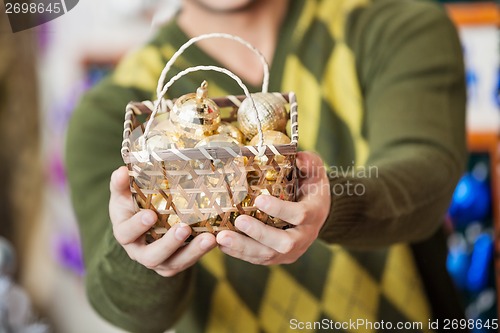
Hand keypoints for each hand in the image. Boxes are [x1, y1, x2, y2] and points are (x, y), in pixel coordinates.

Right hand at [109, 166, 216, 276]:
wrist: (143, 222)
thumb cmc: (132, 204)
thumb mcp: (123, 194)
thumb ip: (121, 183)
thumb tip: (122, 171)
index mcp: (125, 233)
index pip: (126, 233)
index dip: (137, 226)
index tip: (151, 215)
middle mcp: (139, 252)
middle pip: (152, 256)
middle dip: (169, 244)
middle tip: (184, 228)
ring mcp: (158, 261)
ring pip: (174, 263)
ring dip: (193, 252)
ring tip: (209, 238)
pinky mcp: (174, 263)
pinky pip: (188, 261)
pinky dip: (202, 252)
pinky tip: (216, 239)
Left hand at [215, 151, 330, 264]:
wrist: (316, 212)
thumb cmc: (311, 187)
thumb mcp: (315, 172)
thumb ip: (310, 163)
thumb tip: (299, 157)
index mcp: (314, 213)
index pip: (300, 215)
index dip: (280, 209)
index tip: (259, 200)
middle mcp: (304, 237)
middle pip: (284, 243)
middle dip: (259, 234)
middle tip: (238, 221)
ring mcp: (291, 251)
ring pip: (268, 255)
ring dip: (243, 248)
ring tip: (221, 238)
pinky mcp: (277, 257)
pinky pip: (258, 259)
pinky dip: (239, 253)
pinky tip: (222, 244)